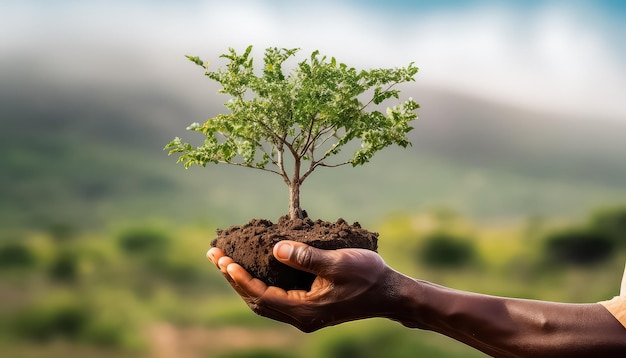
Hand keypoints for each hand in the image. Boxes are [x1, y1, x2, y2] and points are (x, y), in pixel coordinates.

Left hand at [207, 240, 404, 331]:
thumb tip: (276, 249)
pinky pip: (275, 298)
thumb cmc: (368, 276)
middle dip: (234, 279)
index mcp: (305, 310)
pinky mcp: (310, 308)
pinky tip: (254, 269)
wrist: (390, 294)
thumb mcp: (338, 262)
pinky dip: (259, 284)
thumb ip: (306, 258)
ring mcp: (305, 315)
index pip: (261, 296)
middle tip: (214, 256)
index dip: (240, 279)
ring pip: (264, 301)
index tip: (224, 261)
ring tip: (225, 262)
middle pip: (256, 301)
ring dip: (243, 282)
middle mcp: (301, 317)